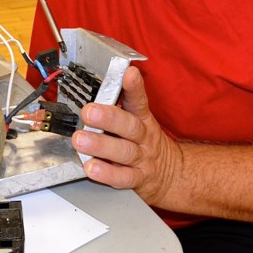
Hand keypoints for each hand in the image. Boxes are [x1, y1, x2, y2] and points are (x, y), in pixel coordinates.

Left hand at [72, 66, 181, 206]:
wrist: (171, 173)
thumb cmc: (145, 142)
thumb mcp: (139, 120)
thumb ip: (118, 106)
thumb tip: (90, 87)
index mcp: (142, 118)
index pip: (138, 100)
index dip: (133, 87)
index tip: (128, 73)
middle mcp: (143, 137)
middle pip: (129, 126)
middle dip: (108, 118)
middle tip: (89, 112)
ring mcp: (142, 158)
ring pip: (124, 151)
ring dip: (100, 145)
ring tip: (81, 140)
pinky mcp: (138, 179)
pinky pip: (123, 177)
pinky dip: (107, 173)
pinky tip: (92, 168)